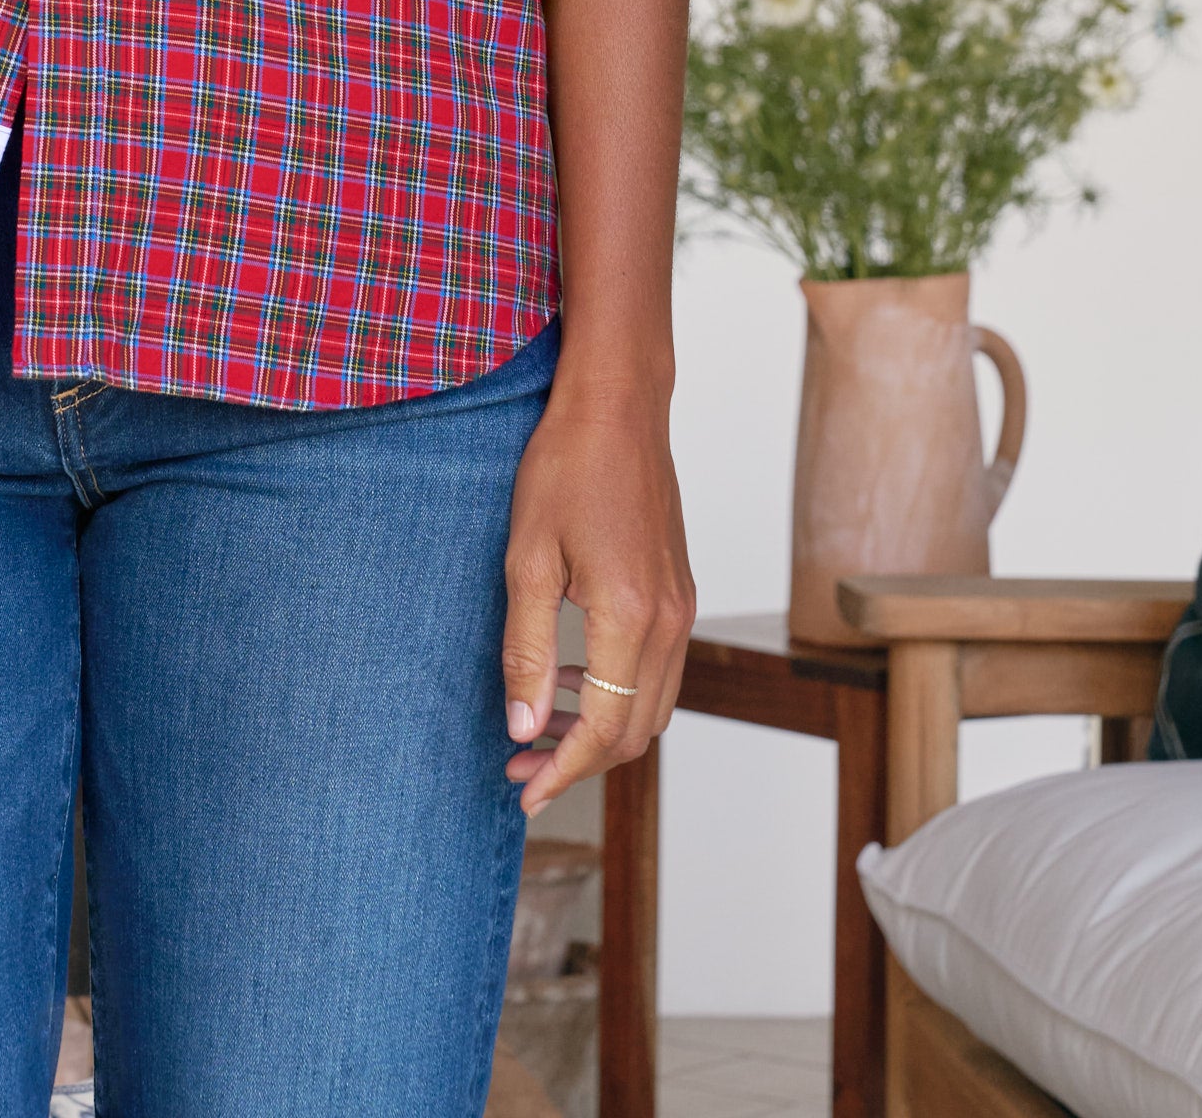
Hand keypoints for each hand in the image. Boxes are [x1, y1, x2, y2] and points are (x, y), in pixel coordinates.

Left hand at [500, 378, 693, 814]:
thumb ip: (528, 651)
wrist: (618, 407)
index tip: (524, 793)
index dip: (564, 771)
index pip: (606, 730)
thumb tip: (523, 728)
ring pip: (651, 707)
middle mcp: (670, 623)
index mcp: (631, 618)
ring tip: (537, 733)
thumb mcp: (527, 559)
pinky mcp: (678, 592)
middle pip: (635, 732)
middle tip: (519, 767)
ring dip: (600, 732)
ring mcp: (681, 608)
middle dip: (578, 762)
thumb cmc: (565, 469)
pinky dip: (619, 696)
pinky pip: (657, 672)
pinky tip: (572, 682)